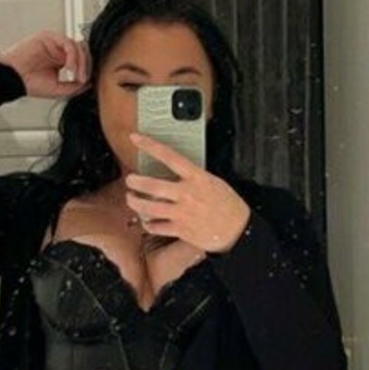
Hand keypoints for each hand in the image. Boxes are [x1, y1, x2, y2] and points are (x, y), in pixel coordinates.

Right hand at [0, 30, 90, 98]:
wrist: (13, 79)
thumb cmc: (29, 83)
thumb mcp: (58, 89)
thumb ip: (74, 86)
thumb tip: (90, 82)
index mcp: (62, 60)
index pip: (82, 59)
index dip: (87, 70)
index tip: (86, 82)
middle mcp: (59, 50)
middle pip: (82, 51)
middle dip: (86, 66)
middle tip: (83, 79)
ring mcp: (54, 42)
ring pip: (77, 46)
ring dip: (80, 62)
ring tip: (77, 76)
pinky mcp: (48, 37)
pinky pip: (68, 43)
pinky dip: (72, 56)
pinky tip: (69, 68)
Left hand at [126, 134, 250, 252]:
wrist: (238, 230)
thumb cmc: (227, 204)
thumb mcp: (212, 181)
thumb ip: (192, 177)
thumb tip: (173, 172)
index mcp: (196, 178)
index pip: (169, 156)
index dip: (150, 146)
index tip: (136, 138)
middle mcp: (187, 194)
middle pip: (152, 186)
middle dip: (135, 182)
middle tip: (130, 180)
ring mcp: (182, 213)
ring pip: (148, 208)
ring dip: (135, 203)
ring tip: (131, 199)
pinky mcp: (181, 230)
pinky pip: (156, 227)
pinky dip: (148, 224)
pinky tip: (147, 221)